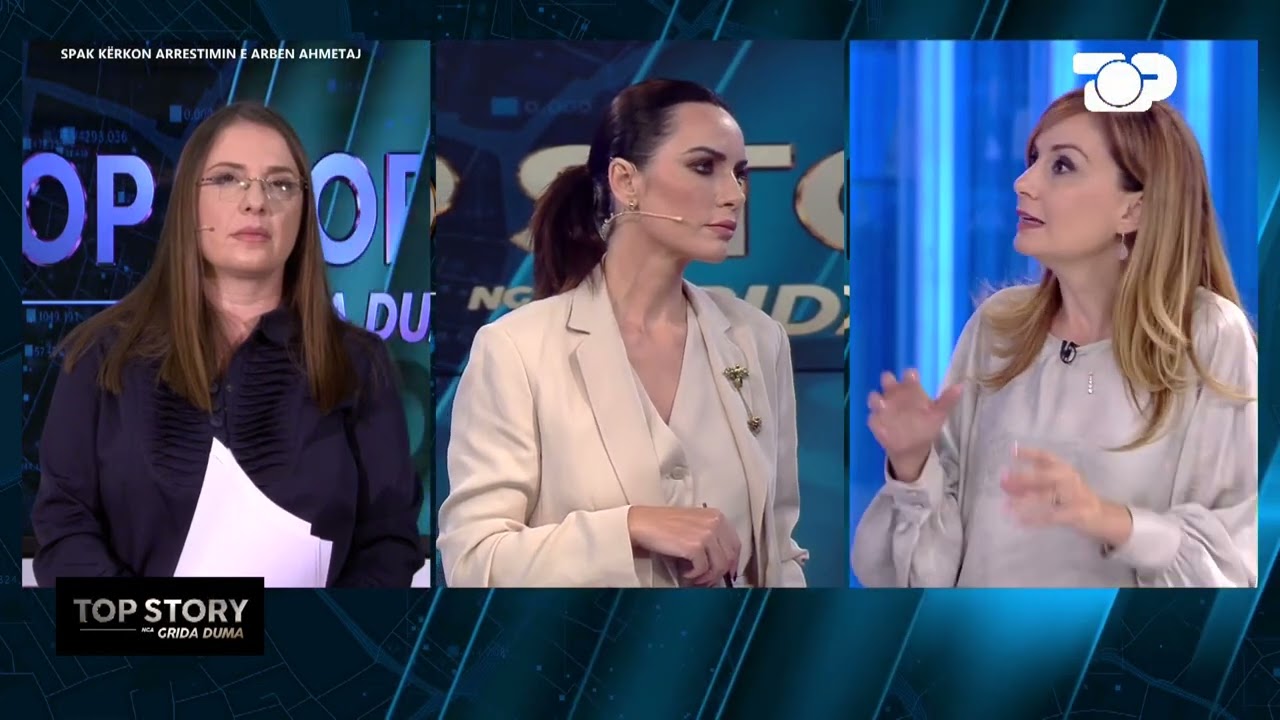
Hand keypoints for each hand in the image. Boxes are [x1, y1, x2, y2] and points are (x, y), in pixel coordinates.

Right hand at [627, 506, 740, 586]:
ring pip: (719, 566)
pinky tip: (685, 572)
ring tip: (695, 579)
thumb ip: (711, 539)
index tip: (726, 575)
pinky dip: (694, 575)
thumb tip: (721, 565)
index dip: (732, 563)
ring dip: (707, 577)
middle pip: (729, 558)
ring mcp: (706, 533)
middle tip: (706, 582)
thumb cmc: (664, 526)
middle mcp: (715, 522)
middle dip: (719, 574)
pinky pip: (703, 569)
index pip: (735, 545)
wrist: (642, 524)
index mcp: (717, 516)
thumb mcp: (694, 525)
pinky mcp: (695, 546)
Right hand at [867, 369, 963, 480]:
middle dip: (888, 381)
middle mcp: (895, 395)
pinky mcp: (876, 422)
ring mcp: (883, 408)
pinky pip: (872, 419)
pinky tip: (881, 425)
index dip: (909, 376)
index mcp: (911, 389)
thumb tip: (961, 386)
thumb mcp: (938, 413)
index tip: (912, 379)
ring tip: (882, 405)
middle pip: (887, 379)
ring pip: (874, 397)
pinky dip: (875, 421)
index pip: (909, 375)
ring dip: (876, 400)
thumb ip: (947, 400)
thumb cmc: (925, 425)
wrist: (912, 446)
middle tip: (892, 387)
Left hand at [999, 446, 1131, 544]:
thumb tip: (1005, 483)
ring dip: (1025, 501)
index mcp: (1066, 470)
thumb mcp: (1058, 485)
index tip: (1011, 451)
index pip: (1047, 457)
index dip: (1030, 453)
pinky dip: (1036, 519)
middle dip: (1024, 477)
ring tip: (1006, 505)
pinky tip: (1020, 522)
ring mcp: (1076, 497)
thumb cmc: (1074, 498)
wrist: (1104, 516)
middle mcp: (1071, 480)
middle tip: (1003, 479)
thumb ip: (1034, 483)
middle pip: (1046, 475)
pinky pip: (1053, 516)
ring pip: (1048, 496)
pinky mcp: (1078, 514)